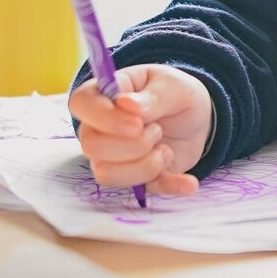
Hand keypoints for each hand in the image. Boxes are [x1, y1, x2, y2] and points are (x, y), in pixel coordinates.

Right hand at [68, 65, 213, 196]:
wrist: (195, 117)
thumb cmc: (174, 94)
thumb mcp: (173, 86)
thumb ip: (152, 97)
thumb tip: (126, 104)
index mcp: (102, 95)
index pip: (81, 103)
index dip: (105, 117)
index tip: (137, 124)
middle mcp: (97, 129)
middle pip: (92, 146)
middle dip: (135, 143)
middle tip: (158, 130)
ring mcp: (110, 157)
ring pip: (107, 174)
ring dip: (147, 164)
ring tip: (166, 148)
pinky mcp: (133, 177)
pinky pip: (139, 191)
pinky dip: (168, 186)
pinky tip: (188, 183)